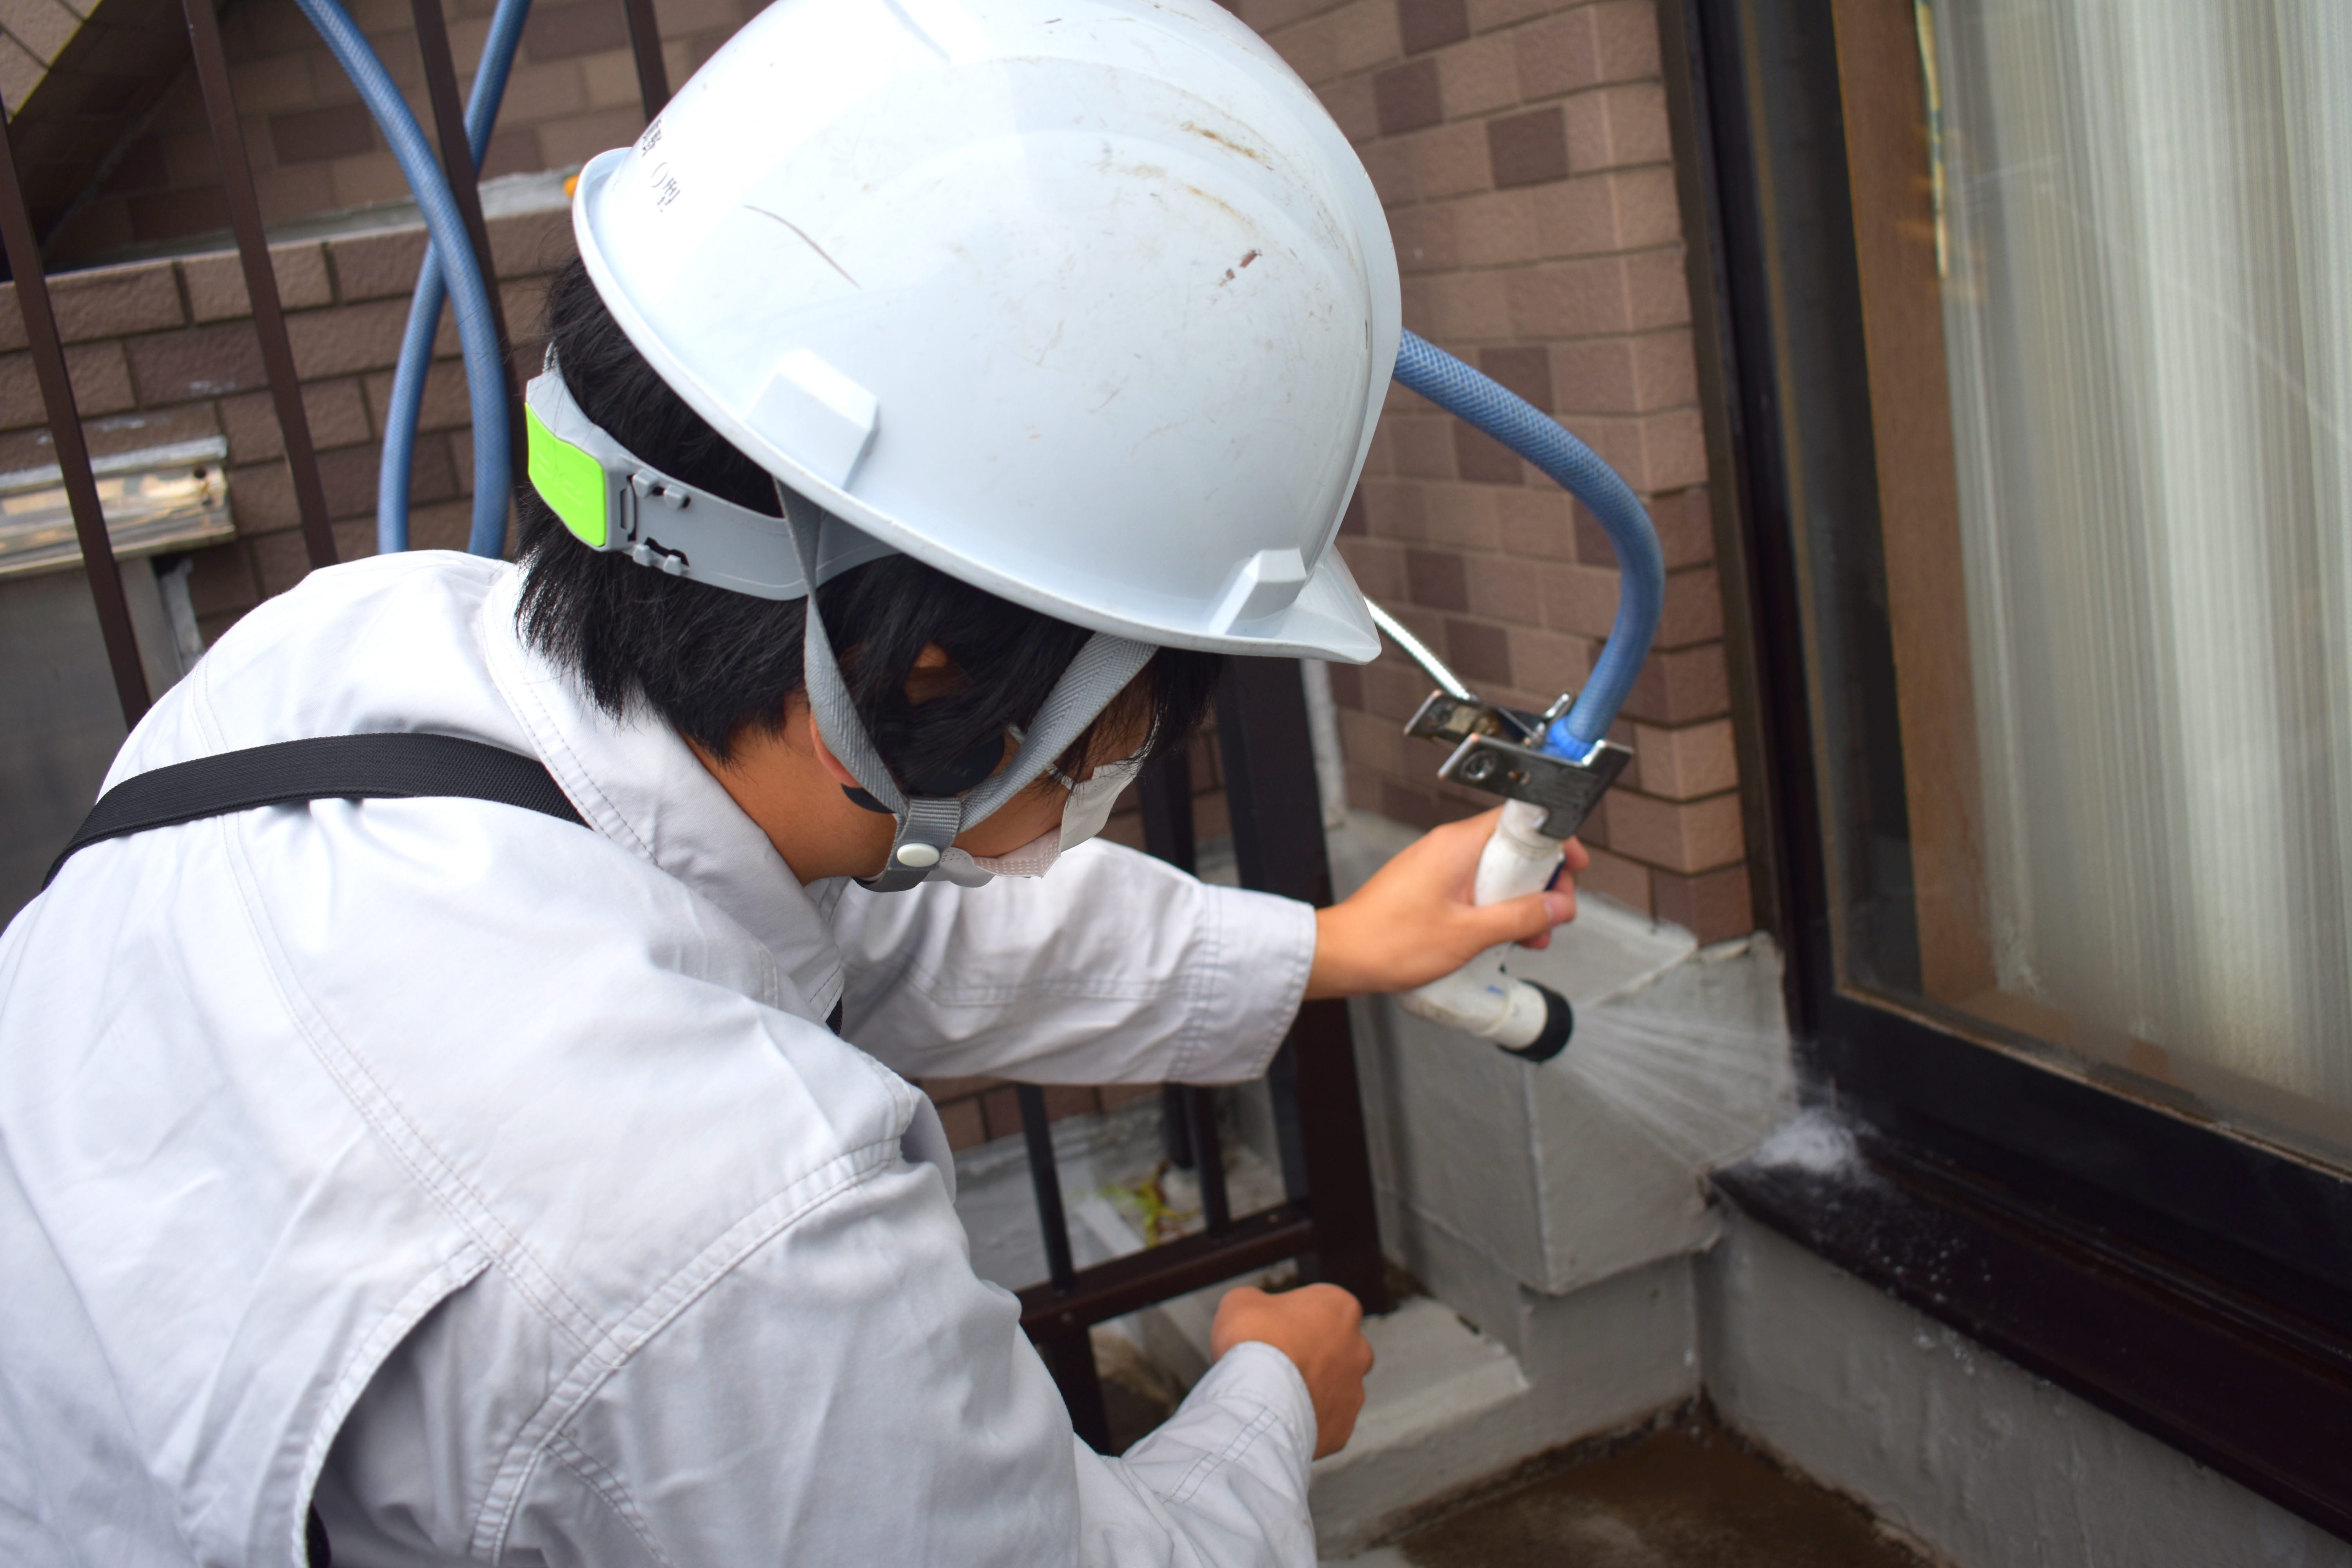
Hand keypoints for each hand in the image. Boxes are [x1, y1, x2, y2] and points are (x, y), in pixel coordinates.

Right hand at [1210, 1284, 1373, 1459]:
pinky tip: (1280, 1418)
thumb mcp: (1242, 1301)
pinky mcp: (1343, 1428)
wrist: (1256, 1400)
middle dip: (1312, 1354)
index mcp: (1340, 1308)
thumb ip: (1260, 1302)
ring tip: (1276, 1394)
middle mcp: (1358, 1349)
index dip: (1295, 1316)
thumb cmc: (1253, 1340)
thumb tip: (1258, 1313)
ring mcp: (1354, 1392)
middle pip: (1335, 1348)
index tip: (1273, 1327)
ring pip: (1333, 1388)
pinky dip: (1307, 1420)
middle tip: (1277, 1362)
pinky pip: (1325, 1421)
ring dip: (1311, 1388)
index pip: (1324, 1306)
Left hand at [1306, 807, 1589, 997]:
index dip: (1555, 841)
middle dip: (1541, 885)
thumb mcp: (1469, 935)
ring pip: (1496, 876)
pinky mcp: (1431, 888)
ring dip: (1519, 905)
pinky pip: (1475, 891)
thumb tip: (1559, 906)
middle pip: (1514, 851)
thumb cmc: (1389, 942)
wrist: (1341, 955)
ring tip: (1529, 939)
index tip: (1574, 867)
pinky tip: (1498, 941)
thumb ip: (1521, 918)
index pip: (1520, 821)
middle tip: (1552, 917)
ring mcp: (1438, 868)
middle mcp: (1449, 849)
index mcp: (1458, 846)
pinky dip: (1494, 912)